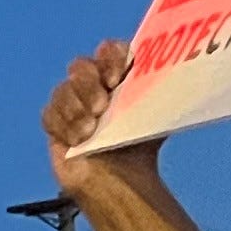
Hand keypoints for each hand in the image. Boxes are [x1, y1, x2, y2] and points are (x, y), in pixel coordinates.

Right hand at [41, 38, 176, 214]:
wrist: (122, 180)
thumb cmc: (141, 145)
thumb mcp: (157, 113)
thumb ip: (161, 92)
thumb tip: (180, 74)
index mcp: (118, 75)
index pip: (109, 50)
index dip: (109, 56)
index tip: (116, 77)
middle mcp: (93, 84)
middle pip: (79, 66)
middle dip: (87, 85)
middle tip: (101, 107)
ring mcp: (72, 103)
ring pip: (61, 91)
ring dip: (75, 110)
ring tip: (89, 131)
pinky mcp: (55, 123)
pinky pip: (49, 114)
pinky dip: (62, 126)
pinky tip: (77, 141)